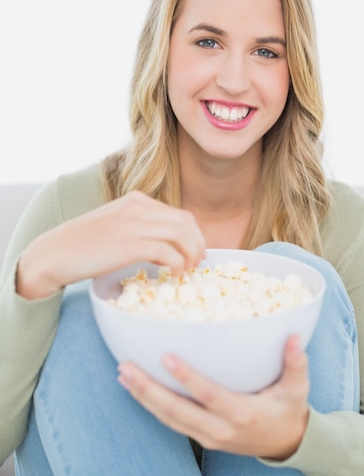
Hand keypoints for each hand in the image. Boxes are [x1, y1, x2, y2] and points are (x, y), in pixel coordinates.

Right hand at [16, 191, 205, 298]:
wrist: (54, 254)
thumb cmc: (84, 245)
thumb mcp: (116, 226)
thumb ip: (141, 229)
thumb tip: (168, 249)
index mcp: (136, 200)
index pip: (179, 214)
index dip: (194, 235)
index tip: (195, 252)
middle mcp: (138, 207)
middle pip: (185, 222)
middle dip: (198, 243)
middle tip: (197, 263)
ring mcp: (133, 224)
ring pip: (181, 234)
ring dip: (191, 254)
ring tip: (187, 271)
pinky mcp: (129, 244)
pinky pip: (167, 251)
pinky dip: (177, 264)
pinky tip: (174, 275)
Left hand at [118, 335, 309, 459]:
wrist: (286, 444)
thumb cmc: (288, 409)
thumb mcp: (297, 388)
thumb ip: (296, 363)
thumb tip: (295, 337)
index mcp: (242, 413)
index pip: (208, 395)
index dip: (187, 378)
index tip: (166, 358)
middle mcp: (220, 429)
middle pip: (177, 411)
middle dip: (149, 390)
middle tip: (127, 368)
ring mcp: (208, 437)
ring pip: (169, 419)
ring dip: (144, 397)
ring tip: (124, 375)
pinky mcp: (202, 439)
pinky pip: (172, 423)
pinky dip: (152, 407)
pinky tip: (137, 390)